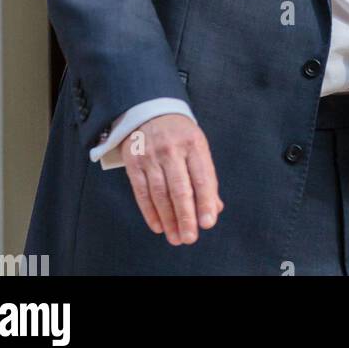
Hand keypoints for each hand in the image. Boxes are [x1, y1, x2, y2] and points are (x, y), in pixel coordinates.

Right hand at [119, 113, 224, 245]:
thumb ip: (206, 177)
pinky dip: (150, 212)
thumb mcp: (197, 146)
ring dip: (168, 219)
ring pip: (160, 194)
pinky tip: (158, 226)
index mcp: (193, 143)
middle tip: (190, 237)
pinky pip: (142, 192)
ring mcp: (151, 156)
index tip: (208, 223)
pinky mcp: (133, 162)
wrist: (149, 110)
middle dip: (186, 216)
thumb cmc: (179, 134)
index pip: (202, 177)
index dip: (205, 201)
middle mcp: (172, 149)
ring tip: (175, 237)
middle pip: (180, 188)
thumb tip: (215, 208)